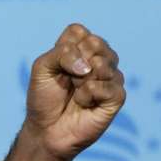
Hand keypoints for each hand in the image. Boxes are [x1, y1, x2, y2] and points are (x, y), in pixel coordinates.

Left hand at [23, 23, 126, 160]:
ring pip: (102, 63)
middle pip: (94, 43)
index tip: (56, 67)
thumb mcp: (42, 68)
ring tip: (75, 92)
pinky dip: (88, 95)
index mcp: (81, 48)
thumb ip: (61, 54)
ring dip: (80, 80)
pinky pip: (106, 86)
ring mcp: (112, 76)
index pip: (79, 31)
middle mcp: (100, 58)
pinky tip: (84, 103)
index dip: (64, 49)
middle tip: (67, 80)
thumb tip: (89, 65)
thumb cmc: (44, 97)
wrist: (46, 129)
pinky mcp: (118, 96)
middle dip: (72, 63)